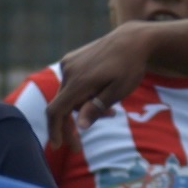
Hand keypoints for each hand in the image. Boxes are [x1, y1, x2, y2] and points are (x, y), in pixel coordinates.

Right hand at [44, 21, 154, 147]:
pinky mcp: (72, 60)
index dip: (55, 129)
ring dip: (84, 109)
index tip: (58, 146)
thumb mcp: (118, 90)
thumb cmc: (130, 67)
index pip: (57, 110)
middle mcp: (69, 70)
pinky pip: (72, 84)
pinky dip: (82, 96)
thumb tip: (81, 127)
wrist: (132, 40)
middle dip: (71, 126)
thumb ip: (97, 108)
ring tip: (112, 113)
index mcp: (79, 80)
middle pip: (62, 105)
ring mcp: (69, 63)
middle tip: (79, 147)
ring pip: (68, 96)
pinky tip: (102, 96)